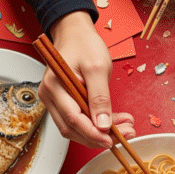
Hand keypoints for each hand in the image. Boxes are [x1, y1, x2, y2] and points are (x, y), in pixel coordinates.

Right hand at [42, 11, 134, 148]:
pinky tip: (113, 123)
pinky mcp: (63, 102)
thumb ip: (100, 97)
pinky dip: (96, 124)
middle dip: (99, 136)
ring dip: (99, 133)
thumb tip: (103, 124)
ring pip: (75, 128)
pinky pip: (78, 120)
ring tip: (123, 129)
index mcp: (55, 85)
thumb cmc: (84, 44)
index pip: (73, 119)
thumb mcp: (97, 67)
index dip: (93, 133)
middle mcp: (50, 96)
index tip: (112, 139)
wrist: (75, 33)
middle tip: (124, 135)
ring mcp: (55, 100)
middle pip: (72, 128)